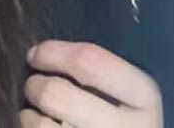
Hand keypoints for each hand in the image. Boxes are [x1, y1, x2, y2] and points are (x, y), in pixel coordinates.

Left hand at [20, 40, 162, 126]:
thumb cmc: (122, 116)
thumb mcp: (126, 90)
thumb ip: (97, 70)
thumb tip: (41, 54)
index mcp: (143, 96)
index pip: (89, 60)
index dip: (52, 52)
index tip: (35, 54)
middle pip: (59, 95)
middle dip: (35, 85)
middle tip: (34, 86)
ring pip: (43, 125)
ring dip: (29, 114)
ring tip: (35, 112)